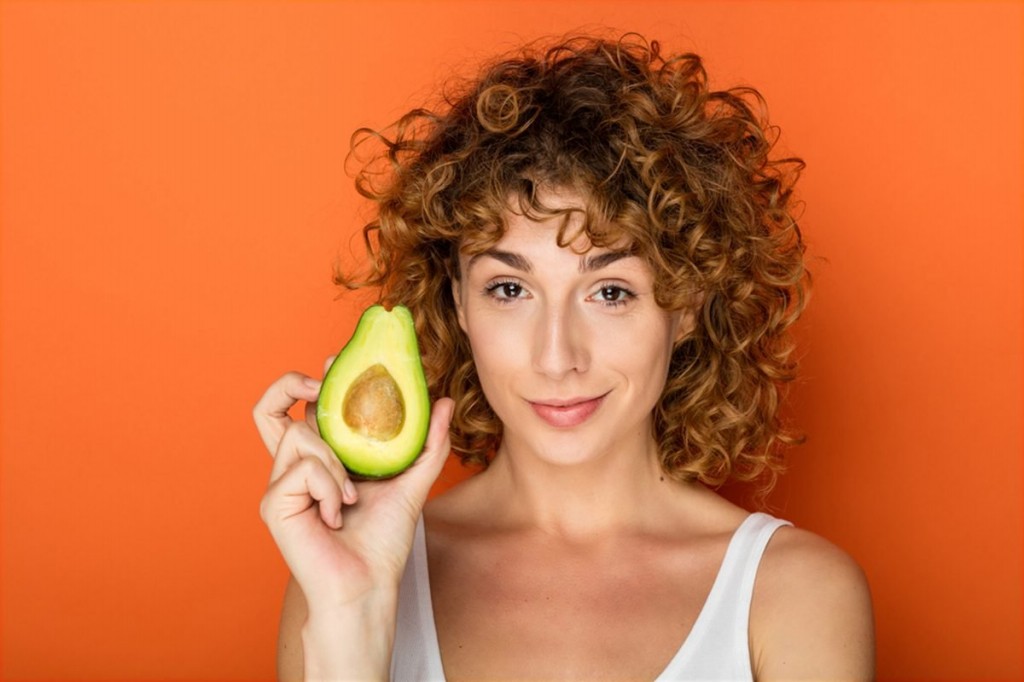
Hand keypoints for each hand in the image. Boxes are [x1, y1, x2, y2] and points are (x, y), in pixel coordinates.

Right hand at [255, 367, 453, 610]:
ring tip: (350, 497)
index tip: (339, 361)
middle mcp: (296, 466)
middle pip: (270, 408)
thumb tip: (444, 401)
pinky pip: (303, 469)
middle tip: (317, 382)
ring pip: (300, 435)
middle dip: (288, 384)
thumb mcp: (412, 482)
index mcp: (322, 458)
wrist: (369, 585)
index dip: (313, 380)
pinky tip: (336, 516)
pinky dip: (330, 488)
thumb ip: (428, 442)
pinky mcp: (273, 503)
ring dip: (335, 463)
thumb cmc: (383, 541)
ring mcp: (281, 484)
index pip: (305, 408)